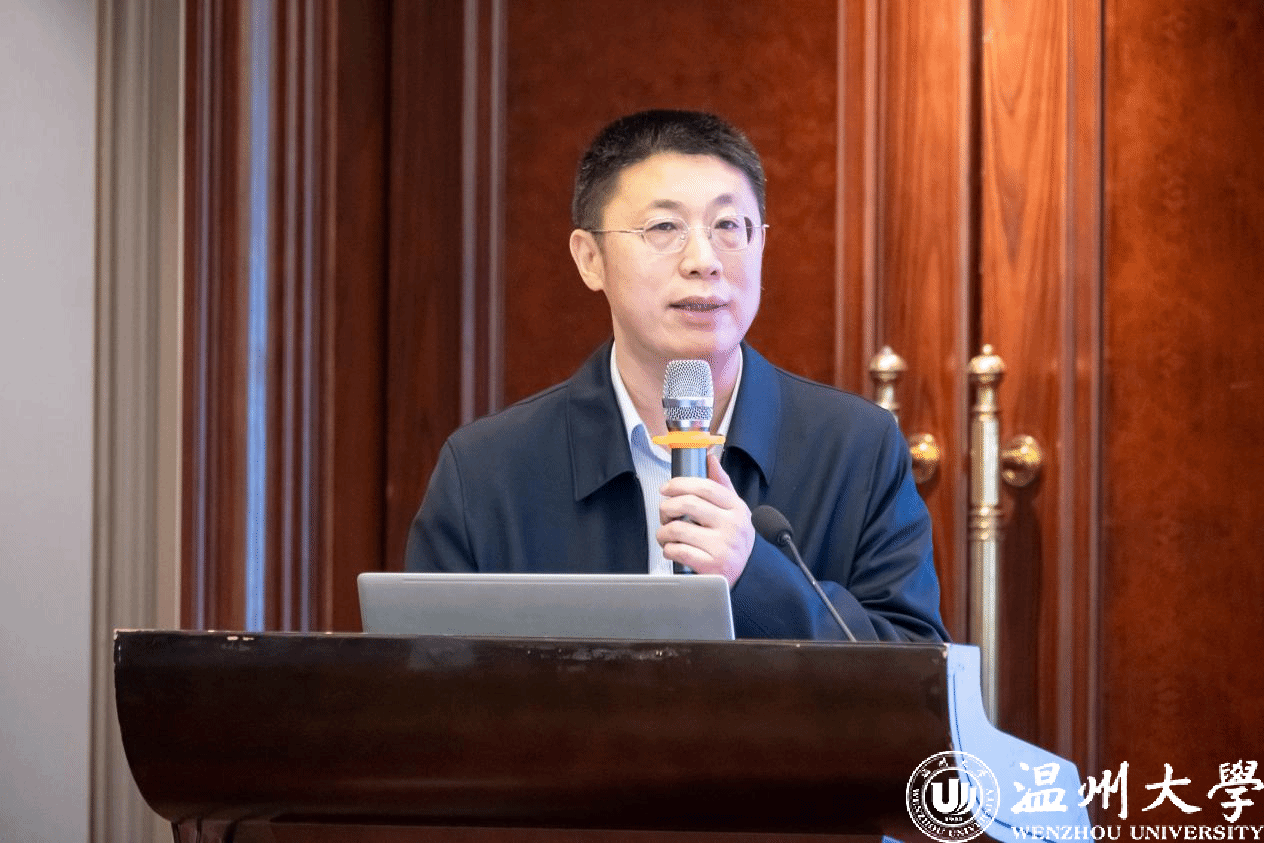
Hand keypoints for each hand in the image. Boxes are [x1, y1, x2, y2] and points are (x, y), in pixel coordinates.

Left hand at [657, 452, 754, 586]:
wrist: (751, 573)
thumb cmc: (737, 540)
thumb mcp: (736, 510)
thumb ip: (722, 484)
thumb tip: (710, 458)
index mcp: (736, 508)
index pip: (705, 487)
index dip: (680, 484)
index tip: (666, 488)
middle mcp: (731, 526)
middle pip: (688, 504)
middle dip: (667, 507)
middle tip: (665, 513)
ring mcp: (721, 547)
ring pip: (678, 529)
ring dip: (664, 531)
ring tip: (666, 534)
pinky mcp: (711, 565)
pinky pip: (678, 551)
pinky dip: (669, 549)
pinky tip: (673, 549)